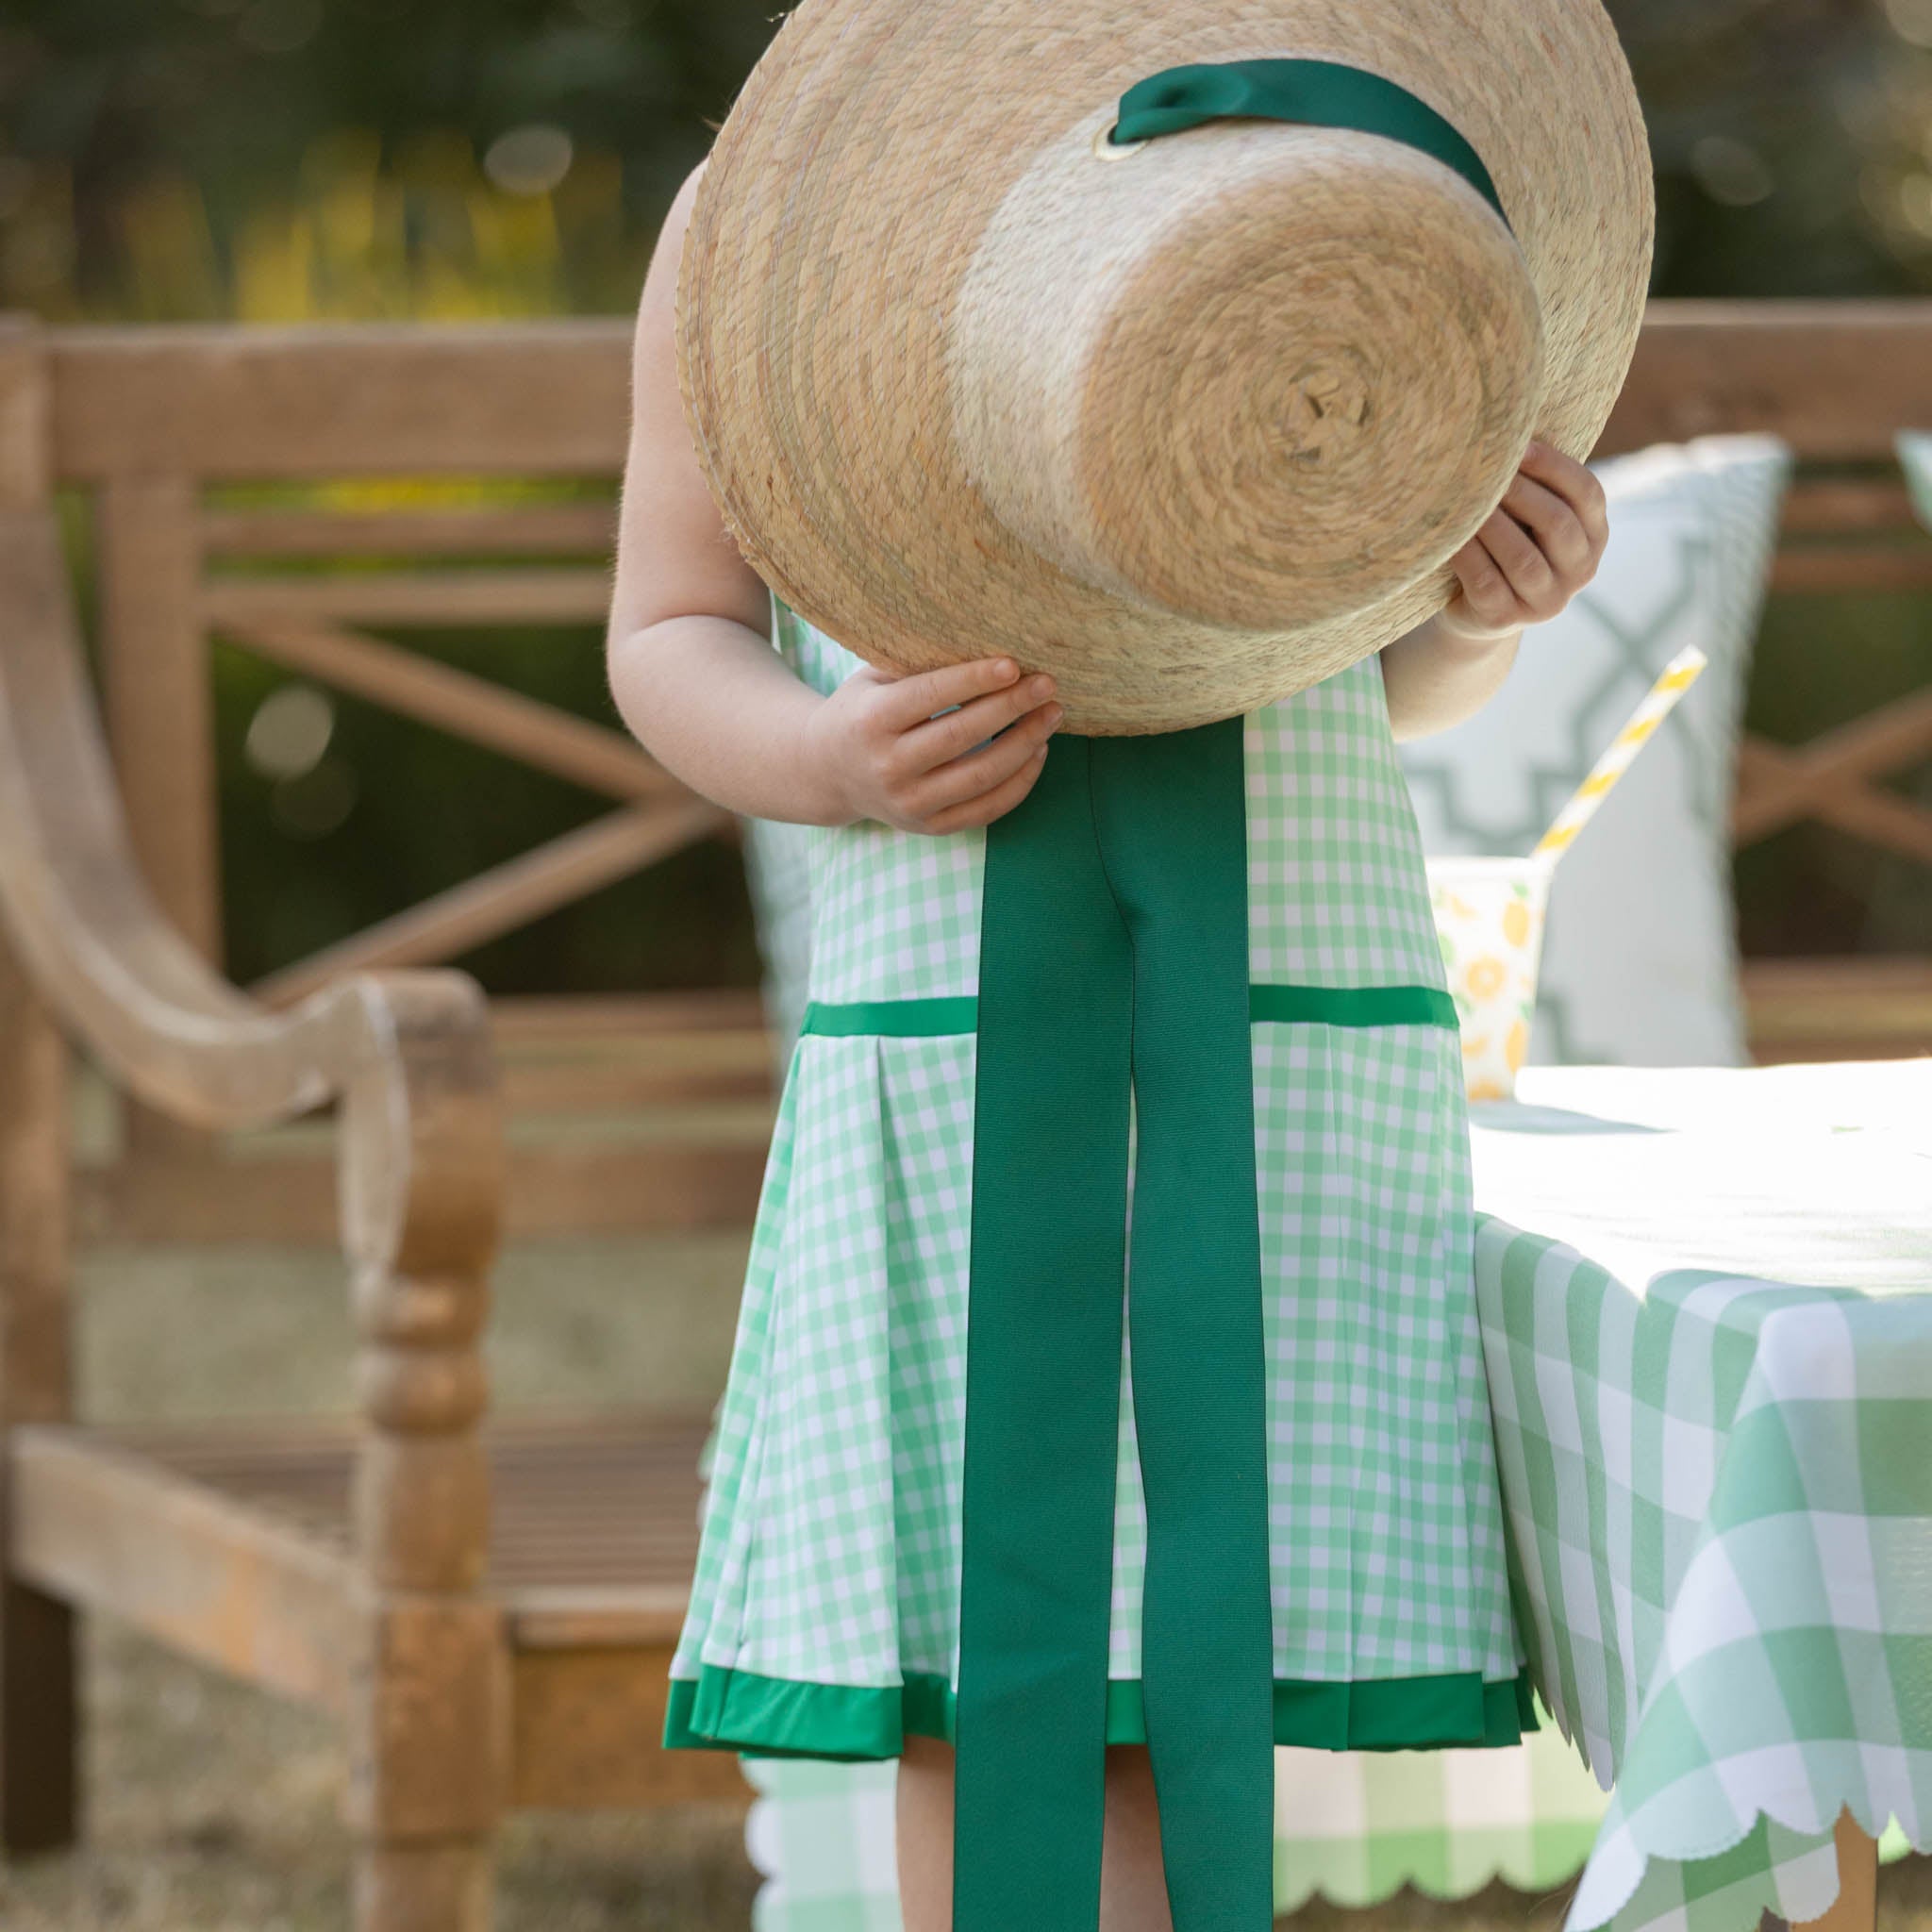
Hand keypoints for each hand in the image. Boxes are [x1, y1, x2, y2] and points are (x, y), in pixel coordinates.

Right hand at [802, 656, 1063, 833]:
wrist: (827, 772)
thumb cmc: (861, 711)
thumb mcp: (873, 680)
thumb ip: (918, 664)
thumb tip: (985, 637)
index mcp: (870, 722)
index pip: (931, 697)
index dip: (975, 680)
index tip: (1014, 664)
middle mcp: (887, 767)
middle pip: (962, 736)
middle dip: (1011, 707)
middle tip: (1047, 684)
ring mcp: (909, 803)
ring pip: (981, 776)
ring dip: (1025, 743)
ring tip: (1052, 714)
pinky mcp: (930, 827)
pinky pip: (987, 809)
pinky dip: (1020, 781)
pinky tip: (1038, 750)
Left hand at [1438, 440, 1609, 643]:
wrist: (1476, 608)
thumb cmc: (1505, 542)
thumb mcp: (1529, 514)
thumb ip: (1534, 483)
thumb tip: (1505, 427)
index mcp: (1594, 535)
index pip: (1587, 493)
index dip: (1554, 467)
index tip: (1519, 445)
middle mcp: (1581, 570)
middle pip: (1557, 524)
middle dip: (1520, 493)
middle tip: (1486, 470)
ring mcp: (1547, 602)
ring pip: (1523, 558)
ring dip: (1492, 524)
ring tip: (1466, 499)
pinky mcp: (1507, 619)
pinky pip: (1487, 583)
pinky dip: (1467, 555)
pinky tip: (1450, 535)